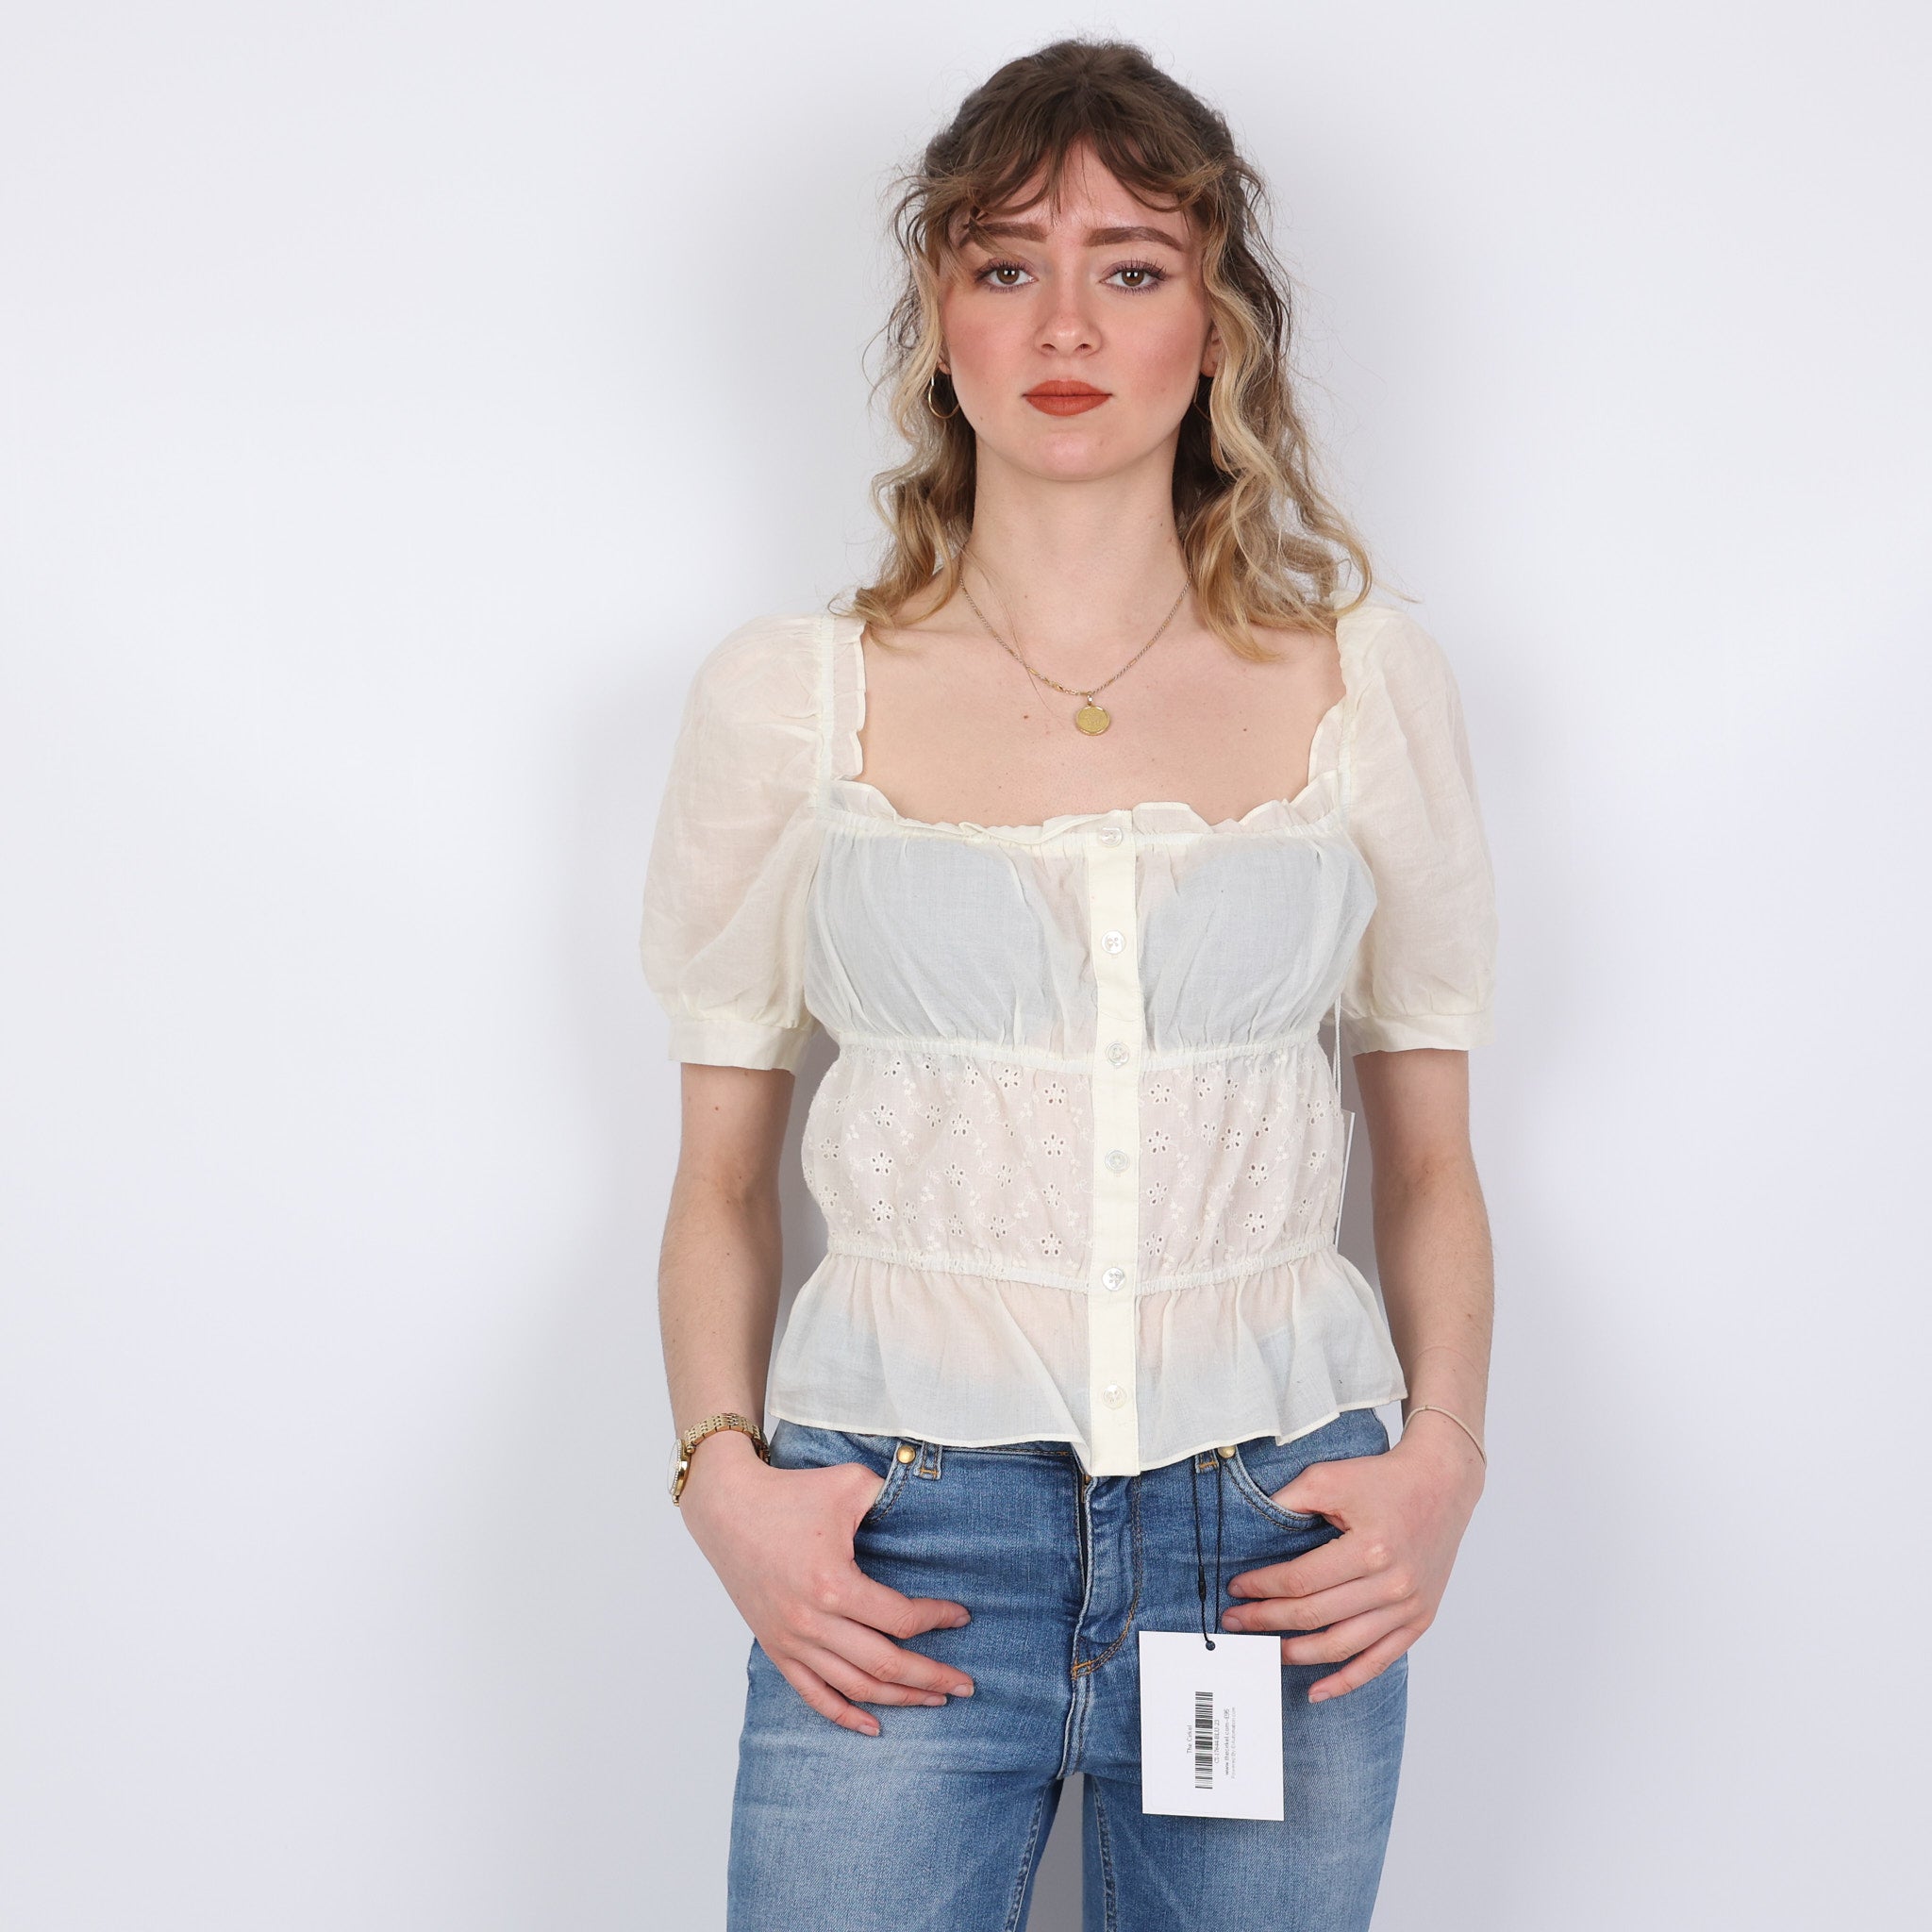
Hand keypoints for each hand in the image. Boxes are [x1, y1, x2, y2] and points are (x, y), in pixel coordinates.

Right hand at [677, 1432, 975, 1736]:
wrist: (727, 1507)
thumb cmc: (790, 1493)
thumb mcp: (850, 1484)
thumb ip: (893, 1496)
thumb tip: (931, 1508)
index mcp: (835, 1584)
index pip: (901, 1619)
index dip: (938, 1619)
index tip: (962, 1616)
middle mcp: (813, 1622)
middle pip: (885, 1666)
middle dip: (932, 1677)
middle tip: (965, 1684)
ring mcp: (792, 1641)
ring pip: (855, 1687)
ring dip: (900, 1698)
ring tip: (934, 1700)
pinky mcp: (776, 1648)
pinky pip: (813, 1695)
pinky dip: (845, 1716)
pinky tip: (875, 1725)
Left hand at [1221, 1417, 1484, 1701]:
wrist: (1441, 1484)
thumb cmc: (1384, 1479)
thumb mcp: (1328, 1477)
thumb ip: (1287, 1502)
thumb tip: (1249, 1527)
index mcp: (1369, 1549)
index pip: (1300, 1580)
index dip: (1262, 1588)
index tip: (1237, 1588)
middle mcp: (1393, 1584)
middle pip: (1315, 1615)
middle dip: (1267, 1620)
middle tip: (1236, 1621)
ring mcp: (1408, 1607)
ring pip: (1342, 1646)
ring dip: (1297, 1654)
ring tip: (1265, 1650)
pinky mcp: (1419, 1620)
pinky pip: (1379, 1662)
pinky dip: (1346, 1680)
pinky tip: (1317, 1690)